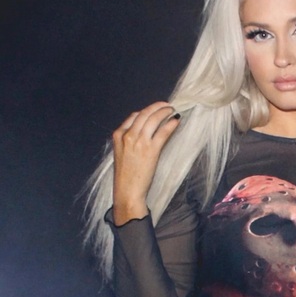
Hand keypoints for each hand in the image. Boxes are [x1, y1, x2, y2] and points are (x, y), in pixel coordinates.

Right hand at [111, 101, 180, 224]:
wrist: (127, 191)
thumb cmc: (126, 175)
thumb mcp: (122, 153)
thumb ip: (129, 140)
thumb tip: (145, 130)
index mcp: (118, 135)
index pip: (134, 116)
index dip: (147, 111)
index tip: (155, 110)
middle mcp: (128, 135)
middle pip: (144, 114)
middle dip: (157, 107)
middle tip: (167, 105)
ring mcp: (139, 142)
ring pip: (154, 119)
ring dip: (165, 112)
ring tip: (173, 111)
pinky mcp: (151, 150)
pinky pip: (163, 131)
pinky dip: (171, 124)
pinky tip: (176, 121)